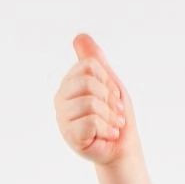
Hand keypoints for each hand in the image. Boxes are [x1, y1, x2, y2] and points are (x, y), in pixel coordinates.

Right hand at [54, 34, 135, 164]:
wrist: (123, 147)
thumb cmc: (116, 115)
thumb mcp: (109, 83)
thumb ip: (95, 61)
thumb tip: (79, 36)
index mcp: (70, 83)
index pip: (88, 65)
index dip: (107, 80)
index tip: (113, 95)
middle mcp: (61, 98)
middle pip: (87, 82)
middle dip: (109, 98)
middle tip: (115, 113)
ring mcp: (63, 118)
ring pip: (90, 103)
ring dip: (110, 116)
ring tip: (113, 126)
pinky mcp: (69, 136)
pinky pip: (91, 122)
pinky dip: (106, 129)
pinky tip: (107, 135)